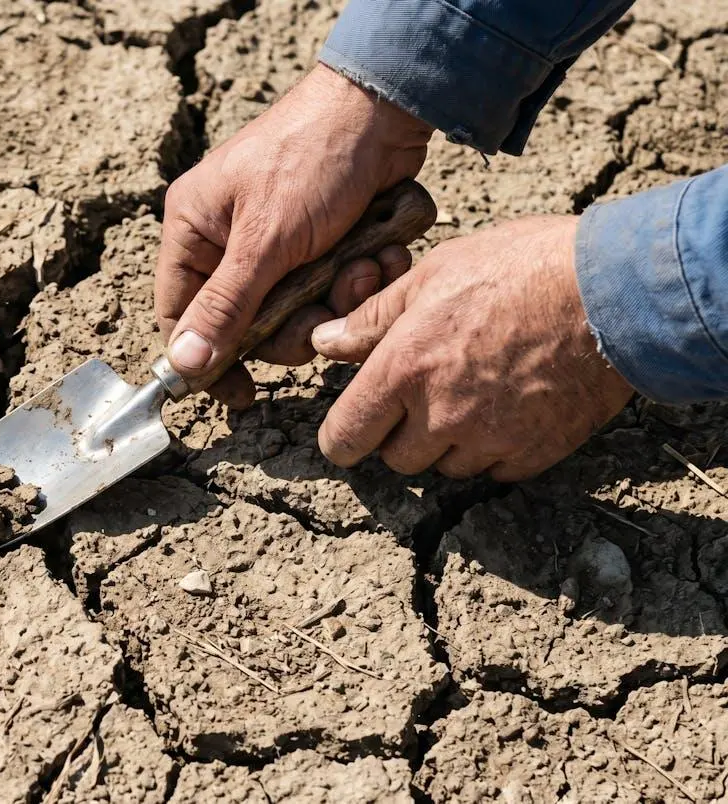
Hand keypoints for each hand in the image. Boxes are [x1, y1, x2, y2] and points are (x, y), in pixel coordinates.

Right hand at [155, 63, 432, 406]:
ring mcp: (276, 240)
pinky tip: (380, 254)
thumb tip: (183, 364)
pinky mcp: (321, 240)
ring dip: (336, 298)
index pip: (180, 314)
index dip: (207, 360)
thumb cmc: (312, 157)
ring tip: (364, 268)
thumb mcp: (265, 240)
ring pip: (297, 310)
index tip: (242, 395)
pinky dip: (360, 278)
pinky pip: (332, 286)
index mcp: (194, 229)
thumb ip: (225, 306)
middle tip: (325, 312)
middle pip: (247, 323)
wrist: (386, 106)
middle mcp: (228, 237)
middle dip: (296, 324)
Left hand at [312, 216, 635, 480]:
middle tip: (424, 393)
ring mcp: (490, 439)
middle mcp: (441, 415)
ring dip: (448, 443)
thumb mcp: (434, 274)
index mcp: (404, 370)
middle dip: (400, 432)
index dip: (344, 436)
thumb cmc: (520, 267)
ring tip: (474, 392)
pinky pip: (496, 470)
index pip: (345, 439)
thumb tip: (326, 341)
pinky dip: (495, 449)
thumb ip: (372, 317)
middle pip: (395, 458)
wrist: (613, 290)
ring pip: (446, 467)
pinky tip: (510, 406)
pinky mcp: (535, 453)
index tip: (353, 426)